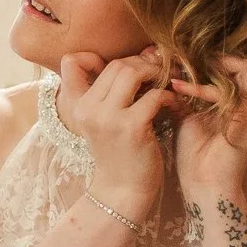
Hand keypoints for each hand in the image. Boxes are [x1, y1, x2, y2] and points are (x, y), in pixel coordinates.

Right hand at [55, 48, 171, 218]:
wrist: (122, 191)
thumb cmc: (119, 153)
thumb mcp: (103, 121)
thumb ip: (111, 92)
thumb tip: (142, 54)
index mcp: (77, 106)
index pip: (72, 62)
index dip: (95, 57)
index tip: (124, 68)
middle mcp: (88, 109)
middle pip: (116, 64)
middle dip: (142, 64)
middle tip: (160, 73)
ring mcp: (108, 117)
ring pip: (132, 72)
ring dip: (156, 74)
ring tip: (168, 84)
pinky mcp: (132, 127)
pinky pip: (154, 95)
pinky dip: (169, 96)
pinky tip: (174, 105)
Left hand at [170, 55, 246, 196]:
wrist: (205, 188)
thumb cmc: (195, 158)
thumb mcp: (188, 118)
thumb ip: (188, 96)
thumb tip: (170, 74)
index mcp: (240, 104)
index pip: (234, 67)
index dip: (208, 59)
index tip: (179, 58)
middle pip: (241, 63)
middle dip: (209, 58)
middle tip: (180, 58)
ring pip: (239, 69)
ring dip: (205, 68)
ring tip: (178, 71)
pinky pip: (228, 91)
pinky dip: (201, 88)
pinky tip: (178, 89)